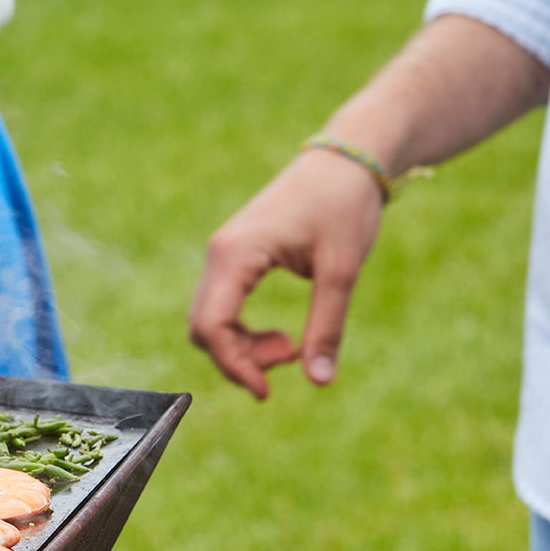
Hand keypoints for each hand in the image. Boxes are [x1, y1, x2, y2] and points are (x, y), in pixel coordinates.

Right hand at [188, 150, 385, 399]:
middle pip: (203, 328)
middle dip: (240, 358)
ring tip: (293, 347)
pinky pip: (222, 307)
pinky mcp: (234, 257)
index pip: (212, 325)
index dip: (234, 366)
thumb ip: (327, 327)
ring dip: (243, 347)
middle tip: (294, 358)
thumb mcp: (342, 271)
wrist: (346, 159)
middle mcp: (220, 254)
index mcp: (237, 254)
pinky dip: (244, 331)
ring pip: (209, 320)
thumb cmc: (344, 206)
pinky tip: (282, 336)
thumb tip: (320, 381)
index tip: (268, 391)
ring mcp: (223, 255)